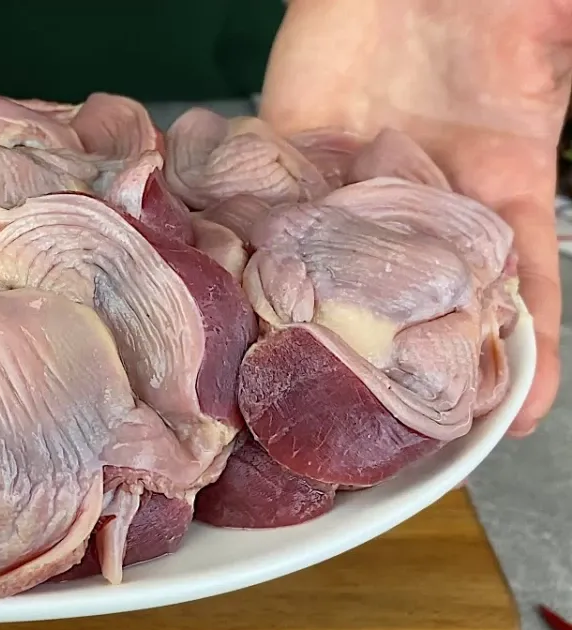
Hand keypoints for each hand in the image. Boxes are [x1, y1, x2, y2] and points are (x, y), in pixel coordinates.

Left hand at [260, 0, 570, 436]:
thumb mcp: (553, 31)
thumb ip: (568, 62)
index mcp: (506, 174)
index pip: (527, 276)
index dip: (528, 347)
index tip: (516, 417)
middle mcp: (426, 192)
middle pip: (425, 293)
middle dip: (415, 361)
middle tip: (396, 434)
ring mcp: (354, 176)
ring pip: (343, 266)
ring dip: (330, 325)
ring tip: (311, 396)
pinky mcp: (291, 149)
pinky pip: (274, 209)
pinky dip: (260, 253)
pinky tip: (246, 308)